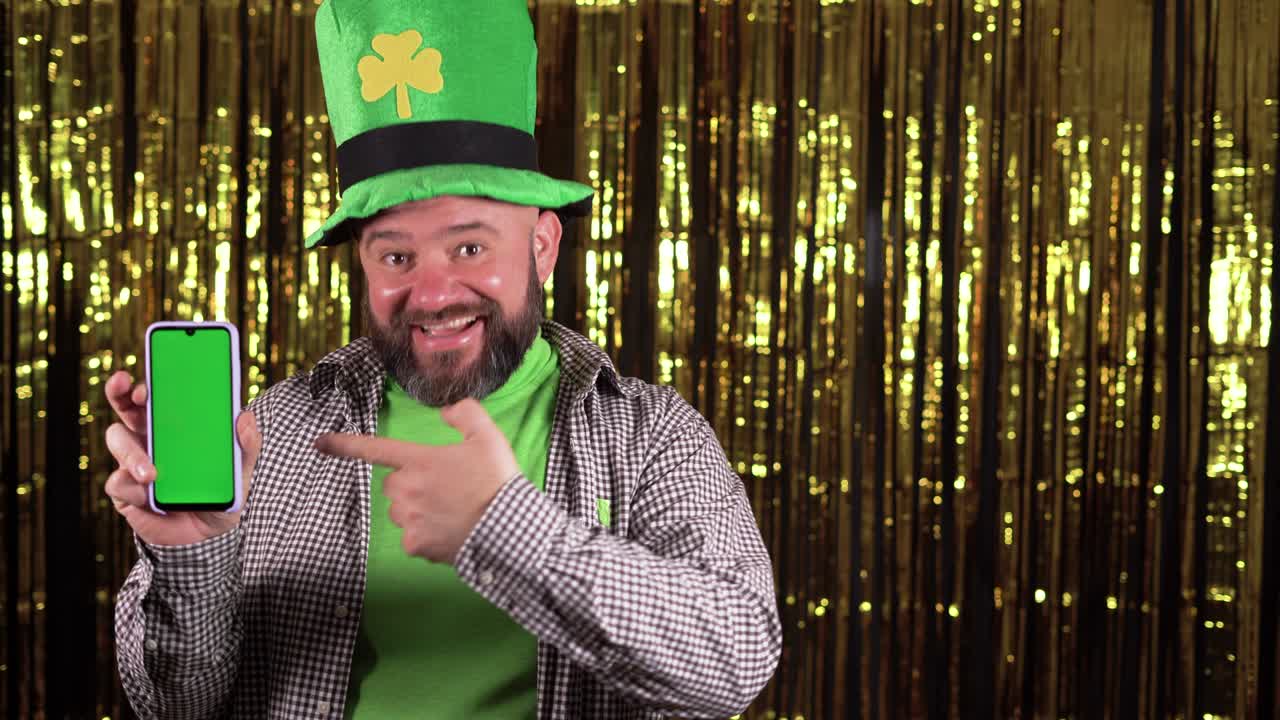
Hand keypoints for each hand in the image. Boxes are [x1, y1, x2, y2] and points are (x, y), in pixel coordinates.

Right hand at [103, 371, 260, 546]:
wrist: (206, 539)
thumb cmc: (221, 496)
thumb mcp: (242, 471)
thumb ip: (247, 445)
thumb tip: (246, 417)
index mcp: (177, 427)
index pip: (160, 396)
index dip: (150, 379)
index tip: (150, 368)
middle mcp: (151, 439)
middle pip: (127, 406)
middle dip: (122, 392)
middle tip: (126, 386)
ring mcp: (134, 463)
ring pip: (118, 441)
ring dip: (132, 453)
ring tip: (152, 473)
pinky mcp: (126, 491)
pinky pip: (119, 482)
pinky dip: (135, 489)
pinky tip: (152, 498)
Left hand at [315, 398, 518, 564]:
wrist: (508, 528)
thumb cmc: (497, 481)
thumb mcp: (488, 436)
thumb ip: (464, 414)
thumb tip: (446, 412)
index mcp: (419, 460)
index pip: (374, 449)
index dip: (344, 445)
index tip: (319, 443)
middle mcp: (406, 489)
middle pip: (393, 484)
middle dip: (412, 484)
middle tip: (445, 488)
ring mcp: (408, 519)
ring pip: (401, 511)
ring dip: (418, 510)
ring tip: (451, 511)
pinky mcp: (414, 544)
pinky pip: (412, 536)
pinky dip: (427, 534)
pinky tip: (451, 530)